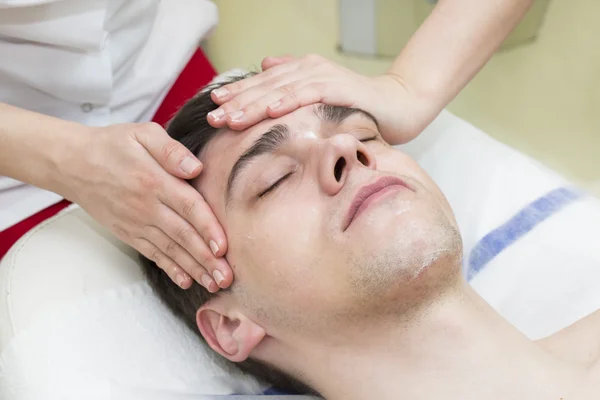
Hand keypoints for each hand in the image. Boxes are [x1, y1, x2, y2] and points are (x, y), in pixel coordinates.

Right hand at [60, 122, 231, 291]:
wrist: (73, 163)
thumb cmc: (114, 145)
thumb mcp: (143, 134)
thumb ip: (171, 151)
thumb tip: (196, 168)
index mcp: (155, 181)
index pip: (189, 207)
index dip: (208, 228)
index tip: (224, 248)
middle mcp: (147, 206)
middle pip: (183, 235)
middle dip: (207, 259)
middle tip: (227, 278)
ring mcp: (136, 223)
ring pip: (170, 250)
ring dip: (194, 269)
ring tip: (214, 285)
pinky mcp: (128, 233)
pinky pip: (153, 254)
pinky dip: (170, 268)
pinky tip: (187, 280)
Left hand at [207, 54, 426, 144]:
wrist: (399, 105)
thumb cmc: (357, 106)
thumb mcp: (320, 97)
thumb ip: (294, 83)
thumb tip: (266, 67)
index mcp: (301, 72)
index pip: (263, 83)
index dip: (238, 93)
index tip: (214, 106)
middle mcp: (309, 69)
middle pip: (266, 85)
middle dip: (238, 102)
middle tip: (213, 116)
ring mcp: (324, 77)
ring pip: (281, 90)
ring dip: (254, 104)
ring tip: (231, 118)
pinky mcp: (339, 88)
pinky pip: (308, 94)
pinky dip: (288, 102)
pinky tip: (270, 111)